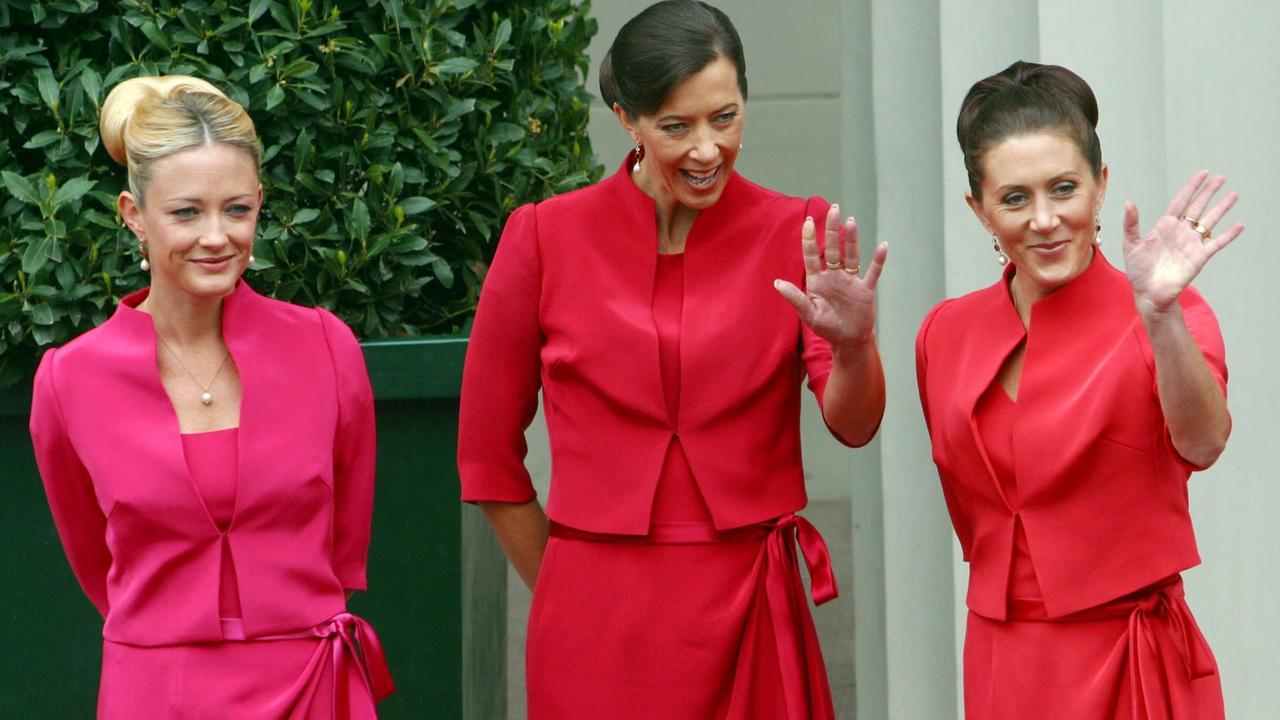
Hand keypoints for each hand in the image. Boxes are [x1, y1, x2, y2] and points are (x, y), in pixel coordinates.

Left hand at [775, 204, 887, 347]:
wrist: (848, 340)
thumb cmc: (826, 327)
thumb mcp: (808, 314)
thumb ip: (795, 298)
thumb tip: (776, 283)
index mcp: (818, 280)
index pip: (812, 255)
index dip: (810, 239)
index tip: (808, 222)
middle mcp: (834, 276)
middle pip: (834, 248)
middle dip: (833, 229)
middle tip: (834, 209)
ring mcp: (851, 280)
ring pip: (851, 255)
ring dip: (852, 239)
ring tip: (851, 221)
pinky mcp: (865, 289)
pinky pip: (873, 272)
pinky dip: (878, 260)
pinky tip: (882, 246)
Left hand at [1123, 170, 1243, 315]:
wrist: (1148, 293)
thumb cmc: (1138, 270)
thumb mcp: (1130, 245)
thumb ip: (1131, 224)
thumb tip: (1129, 202)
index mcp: (1165, 226)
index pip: (1181, 201)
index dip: (1191, 187)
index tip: (1202, 173)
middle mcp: (1181, 232)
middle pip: (1198, 207)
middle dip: (1209, 192)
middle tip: (1221, 177)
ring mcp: (1192, 243)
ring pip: (1210, 221)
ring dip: (1222, 208)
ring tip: (1233, 194)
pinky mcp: (1199, 257)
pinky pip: (1217, 243)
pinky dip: (1229, 235)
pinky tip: (1239, 225)